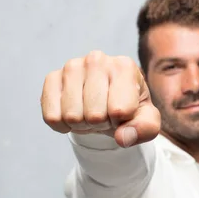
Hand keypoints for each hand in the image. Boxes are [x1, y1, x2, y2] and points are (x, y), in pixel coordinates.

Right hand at [40, 50, 160, 146]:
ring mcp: (72, 67)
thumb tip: (123, 138)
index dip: (120, 121)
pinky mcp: (52, 78)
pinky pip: (52, 116)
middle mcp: (97, 60)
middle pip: (94, 115)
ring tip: (90, 111)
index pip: (119, 111)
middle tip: (104, 113)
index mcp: (124, 66)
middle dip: (100, 123)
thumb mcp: (146, 120)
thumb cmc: (129, 108)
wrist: (106, 101)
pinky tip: (72, 113)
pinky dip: (62, 125)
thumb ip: (144, 129)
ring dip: (81, 124)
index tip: (122, 113)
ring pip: (72, 116)